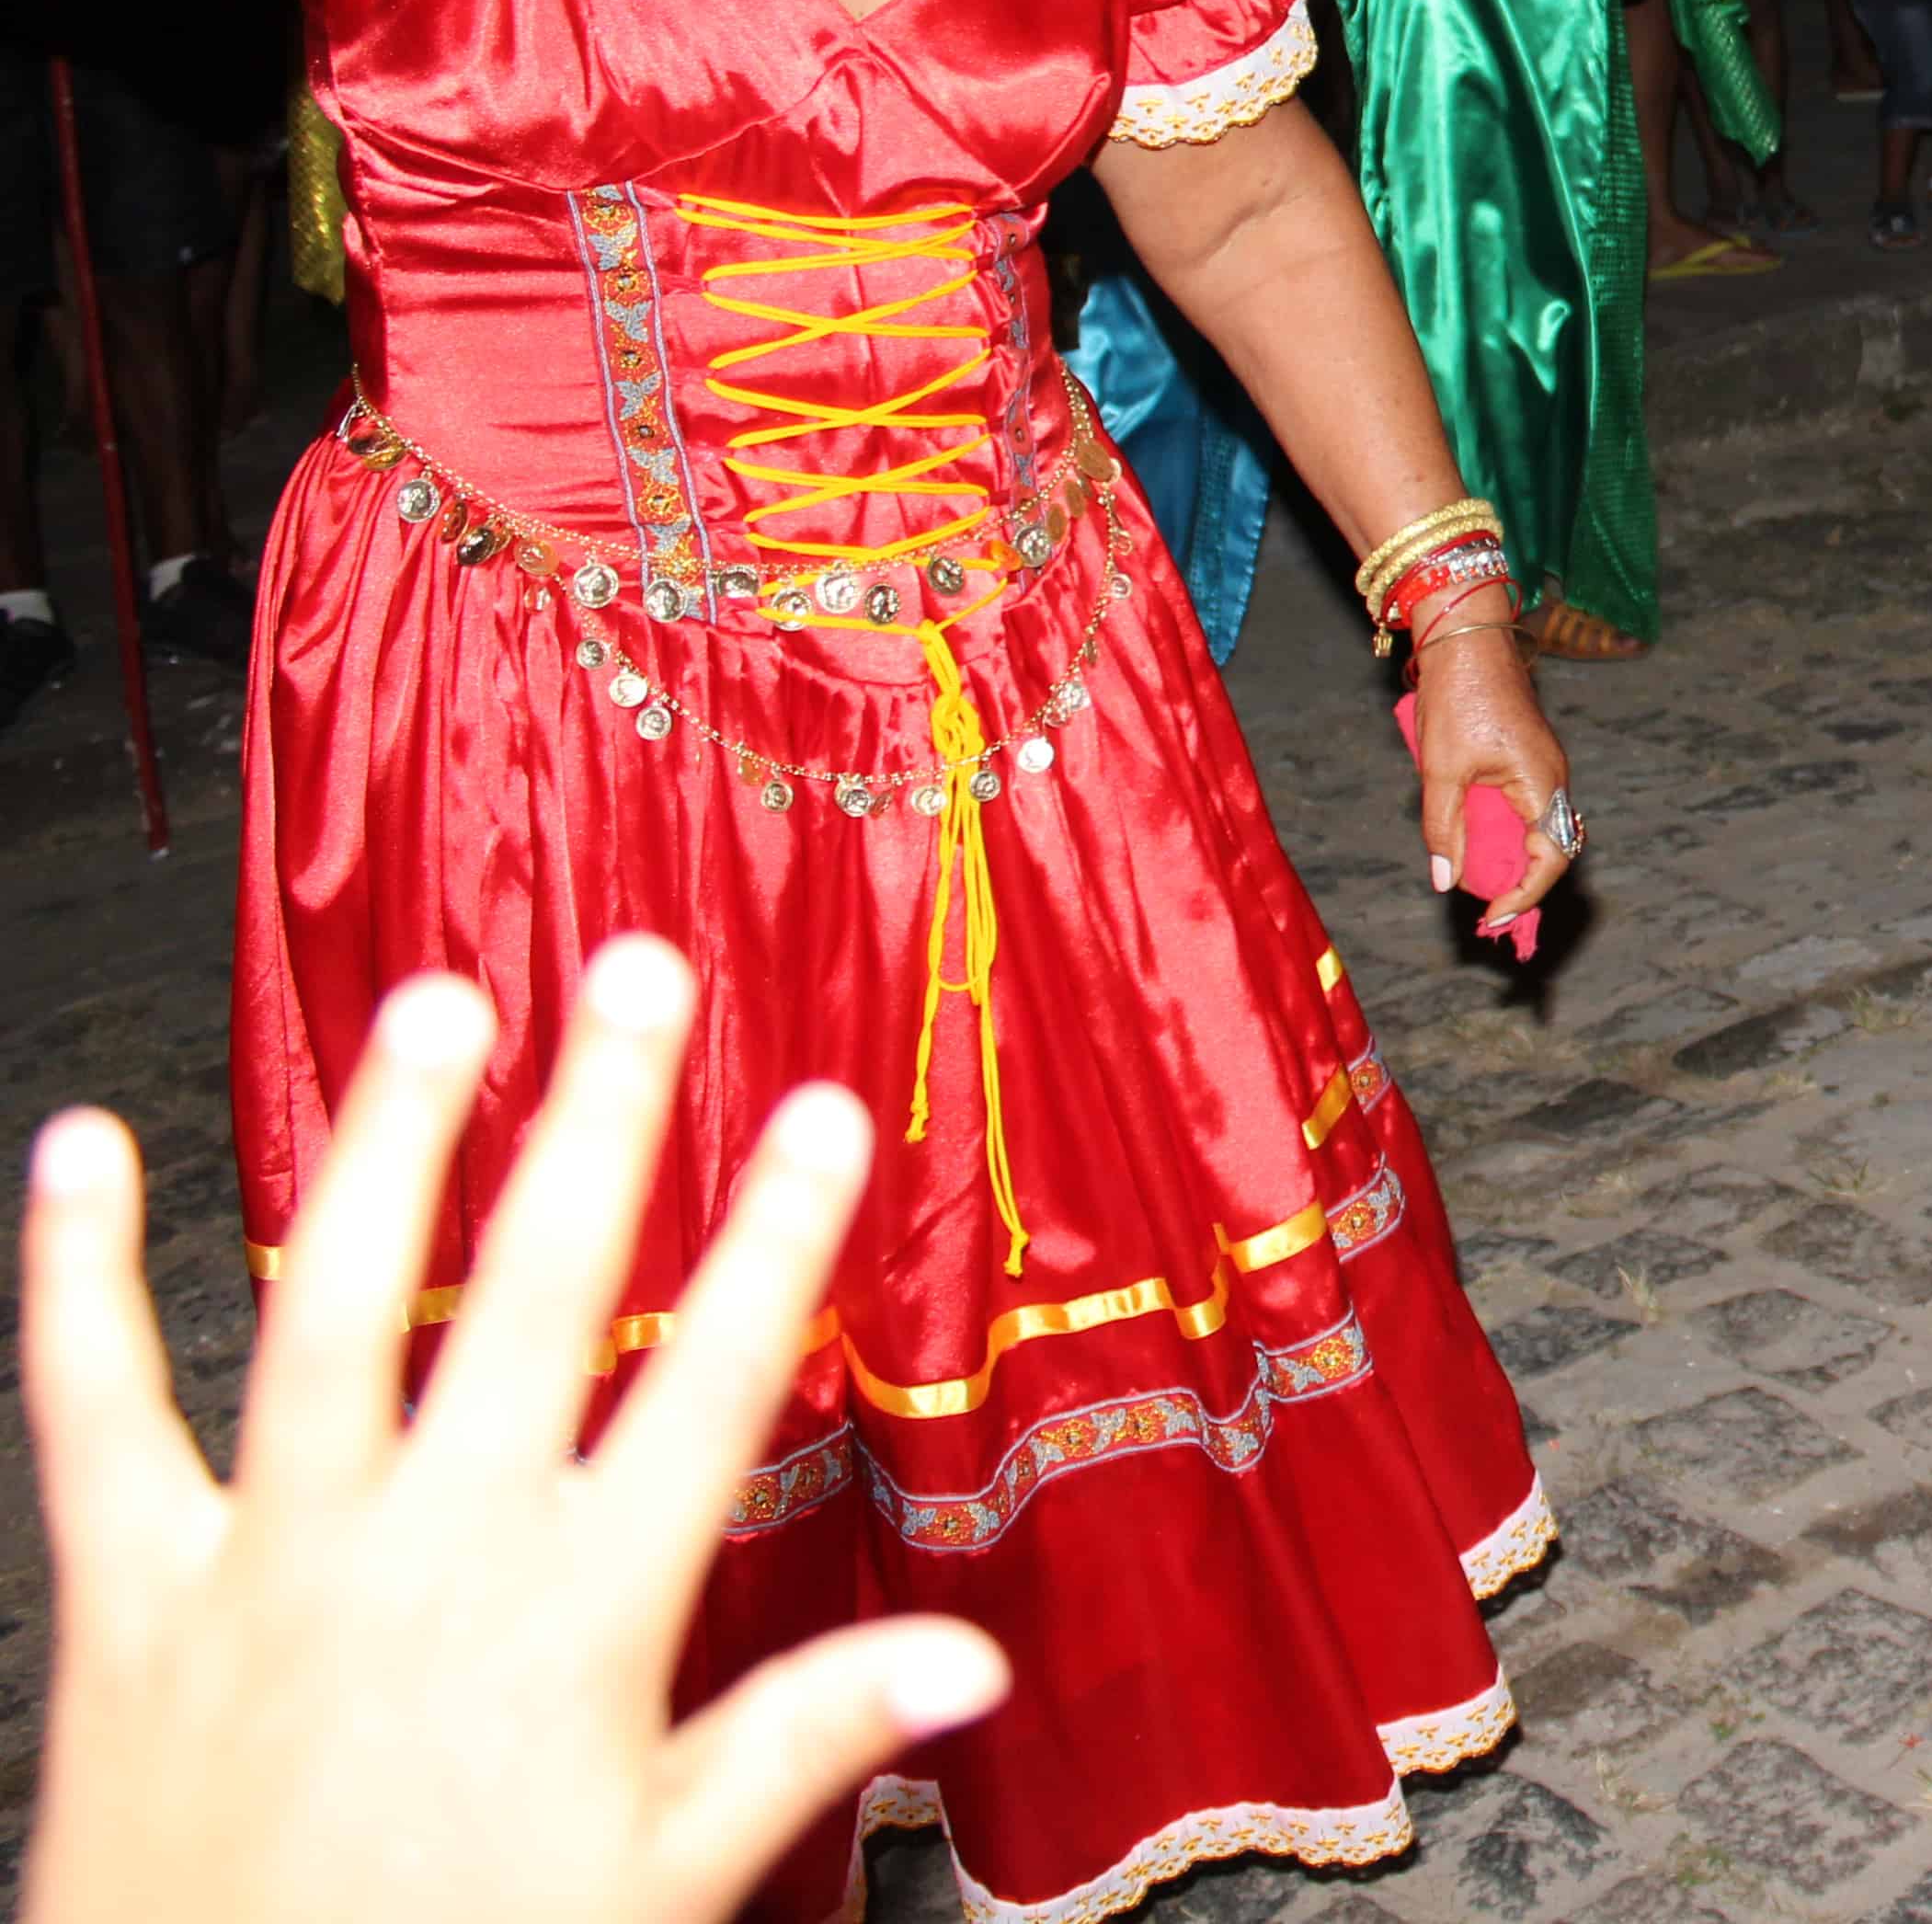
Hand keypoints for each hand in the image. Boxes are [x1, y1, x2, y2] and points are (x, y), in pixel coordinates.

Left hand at [18, 943, 1009, 1923]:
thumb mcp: (659, 1885)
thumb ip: (804, 1742)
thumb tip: (965, 1664)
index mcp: (578, 1617)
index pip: (710, 1384)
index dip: (779, 1238)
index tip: (825, 1113)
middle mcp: (431, 1554)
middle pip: (536, 1291)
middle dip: (598, 1118)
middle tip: (636, 976)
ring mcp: (273, 1558)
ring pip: (336, 1305)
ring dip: (389, 1141)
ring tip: (436, 1005)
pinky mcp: (130, 1597)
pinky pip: (92, 1408)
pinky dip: (74, 1272)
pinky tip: (82, 1151)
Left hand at [1407, 621, 1576, 923]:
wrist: (1465, 636)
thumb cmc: (1456, 696)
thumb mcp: (1441, 771)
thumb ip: (1444, 829)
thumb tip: (1446, 881)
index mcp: (1541, 783)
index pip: (1550, 859)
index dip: (1524, 897)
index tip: (1493, 919)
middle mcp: (1552, 778)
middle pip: (1549, 850)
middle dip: (1519, 885)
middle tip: (1485, 913)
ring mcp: (1542, 767)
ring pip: (1536, 829)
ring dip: (1509, 860)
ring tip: (1476, 885)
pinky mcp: (1527, 757)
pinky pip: (1524, 808)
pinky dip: (1503, 834)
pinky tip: (1474, 842)